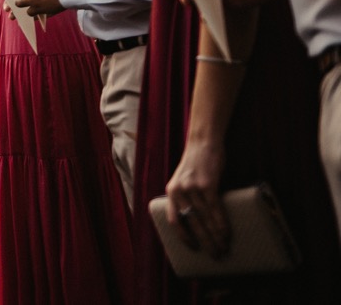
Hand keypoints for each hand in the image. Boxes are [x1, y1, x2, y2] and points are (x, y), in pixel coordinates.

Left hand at [166, 136, 228, 257]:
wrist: (203, 143)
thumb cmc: (198, 164)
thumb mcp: (185, 181)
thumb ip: (189, 198)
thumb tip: (202, 223)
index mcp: (171, 192)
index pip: (174, 220)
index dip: (183, 236)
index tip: (194, 248)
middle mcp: (179, 191)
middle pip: (191, 222)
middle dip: (205, 241)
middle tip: (216, 255)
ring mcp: (192, 187)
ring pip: (204, 218)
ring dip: (216, 236)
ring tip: (224, 247)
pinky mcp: (207, 184)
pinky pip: (215, 209)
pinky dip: (222, 223)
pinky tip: (227, 233)